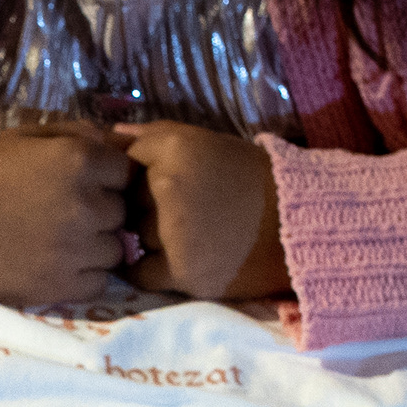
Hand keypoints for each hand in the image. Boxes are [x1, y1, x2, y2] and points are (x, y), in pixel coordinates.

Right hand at [0, 127, 133, 303]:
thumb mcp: (27, 135)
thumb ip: (78, 134)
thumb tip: (120, 145)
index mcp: (79, 160)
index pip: (126, 171)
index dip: (106, 176)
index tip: (81, 182)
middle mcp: (86, 205)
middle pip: (122, 211)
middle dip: (101, 209)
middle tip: (64, 211)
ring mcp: (75, 250)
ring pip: (114, 249)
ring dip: (95, 244)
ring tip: (58, 239)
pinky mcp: (60, 286)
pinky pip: (98, 282)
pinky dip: (84, 274)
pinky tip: (55, 262)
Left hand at [117, 122, 287, 300]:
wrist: (296, 224)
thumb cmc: (249, 180)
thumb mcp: (207, 143)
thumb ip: (156, 136)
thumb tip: (110, 134)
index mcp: (174, 148)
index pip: (123, 161)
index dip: (134, 176)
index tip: (152, 184)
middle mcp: (167, 186)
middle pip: (125, 200)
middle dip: (142, 207)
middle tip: (178, 212)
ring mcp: (171, 231)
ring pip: (133, 236)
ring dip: (149, 239)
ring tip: (186, 235)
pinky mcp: (180, 271)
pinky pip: (138, 272)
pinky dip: (147, 269)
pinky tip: (169, 260)